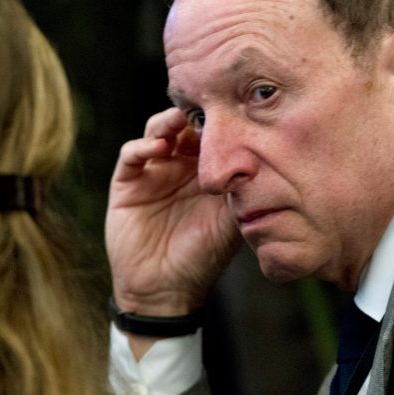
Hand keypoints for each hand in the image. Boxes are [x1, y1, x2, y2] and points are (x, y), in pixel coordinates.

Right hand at [106, 107, 241, 315]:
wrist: (167, 290)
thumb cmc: (203, 256)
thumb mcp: (232, 220)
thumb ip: (243, 190)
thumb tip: (266, 158)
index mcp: (207, 172)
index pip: (213, 135)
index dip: (220, 120)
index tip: (232, 108)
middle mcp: (180, 166)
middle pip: (185, 125)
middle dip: (194, 113)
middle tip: (205, 104)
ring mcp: (153, 172)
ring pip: (158, 131)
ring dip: (168, 122)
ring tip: (180, 120)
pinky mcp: (127, 183)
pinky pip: (131, 154)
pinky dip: (142, 146)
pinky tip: (159, 148)